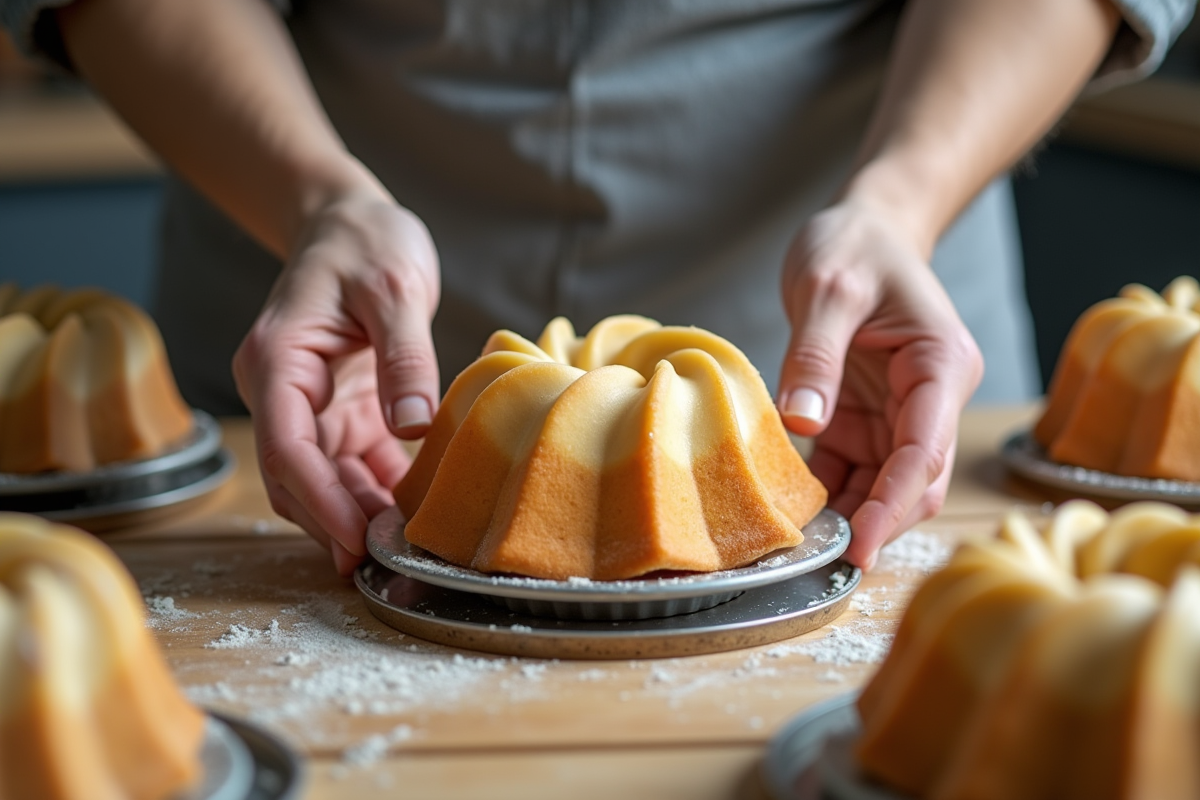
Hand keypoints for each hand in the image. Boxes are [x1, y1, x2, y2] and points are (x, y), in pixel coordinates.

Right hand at [233, 191, 440, 575]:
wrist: (352, 222)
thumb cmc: (366, 242)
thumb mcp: (395, 288)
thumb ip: (405, 356)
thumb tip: (415, 427)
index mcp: (277, 361)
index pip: (285, 446)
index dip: (318, 500)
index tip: (354, 541)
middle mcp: (283, 392)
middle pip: (297, 478)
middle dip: (336, 523)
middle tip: (388, 563)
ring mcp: (311, 407)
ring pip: (324, 481)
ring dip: (358, 516)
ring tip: (405, 548)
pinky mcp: (342, 412)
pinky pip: (354, 466)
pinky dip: (379, 493)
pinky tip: (414, 514)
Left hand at [777, 200, 982, 569]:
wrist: (862, 229)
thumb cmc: (854, 246)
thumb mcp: (827, 288)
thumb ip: (816, 354)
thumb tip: (802, 421)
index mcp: (940, 366)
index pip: (925, 450)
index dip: (895, 504)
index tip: (863, 547)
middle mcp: (929, 398)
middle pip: (914, 481)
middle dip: (877, 523)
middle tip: (825, 562)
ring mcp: (898, 414)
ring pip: (885, 486)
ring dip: (851, 518)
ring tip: (802, 547)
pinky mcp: (865, 419)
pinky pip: (852, 471)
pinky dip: (829, 496)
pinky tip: (794, 515)